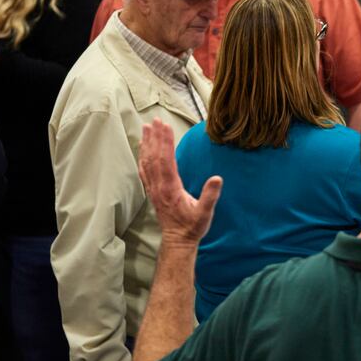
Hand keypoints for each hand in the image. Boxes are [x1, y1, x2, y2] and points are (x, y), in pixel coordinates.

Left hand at [137, 119, 221, 246]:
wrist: (177, 240)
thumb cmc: (192, 227)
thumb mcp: (205, 213)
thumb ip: (210, 196)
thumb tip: (217, 179)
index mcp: (171, 188)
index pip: (166, 160)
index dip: (165, 142)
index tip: (165, 126)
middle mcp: (159, 186)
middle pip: (155, 157)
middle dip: (155, 137)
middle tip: (156, 120)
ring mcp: (153, 188)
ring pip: (147, 161)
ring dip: (147, 143)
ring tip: (147, 127)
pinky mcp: (152, 191)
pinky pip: (144, 169)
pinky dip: (143, 156)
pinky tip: (143, 147)